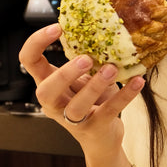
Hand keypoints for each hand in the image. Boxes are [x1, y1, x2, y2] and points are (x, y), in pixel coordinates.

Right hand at [19, 24, 144, 154]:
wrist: (103, 138)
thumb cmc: (92, 102)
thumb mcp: (84, 78)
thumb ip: (85, 60)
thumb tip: (99, 30)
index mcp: (48, 85)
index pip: (28, 61)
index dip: (37, 43)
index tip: (58, 27)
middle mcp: (55, 104)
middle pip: (46, 91)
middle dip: (64, 74)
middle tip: (86, 59)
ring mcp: (73, 120)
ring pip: (76, 106)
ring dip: (95, 86)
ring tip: (112, 69)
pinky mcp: (96, 128)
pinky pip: (109, 111)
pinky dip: (125, 95)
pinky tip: (137, 81)